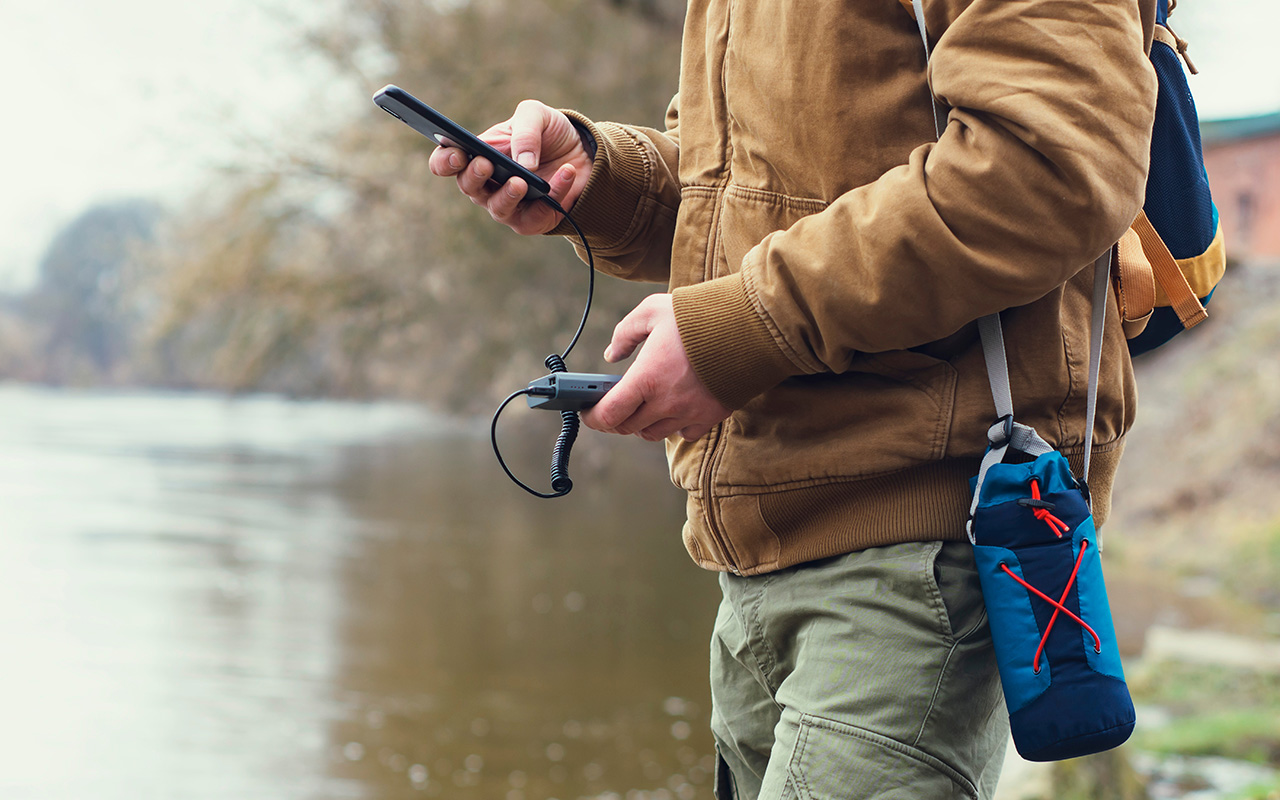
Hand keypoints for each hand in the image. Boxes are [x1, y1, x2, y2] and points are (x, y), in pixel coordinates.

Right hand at [427, 100, 592, 234]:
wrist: (581, 153)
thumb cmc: (547, 133)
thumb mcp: (536, 115)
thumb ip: (525, 129)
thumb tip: (522, 162)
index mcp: (477, 154)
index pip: (446, 163)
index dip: (444, 162)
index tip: (457, 154)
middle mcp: (486, 184)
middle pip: (468, 187)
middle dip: (475, 176)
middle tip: (486, 164)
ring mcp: (508, 204)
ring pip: (498, 208)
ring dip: (508, 195)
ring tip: (521, 181)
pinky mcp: (533, 220)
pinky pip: (537, 215)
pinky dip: (555, 193)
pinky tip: (566, 173)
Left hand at [581, 294, 732, 441]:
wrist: (749, 327)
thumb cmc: (698, 316)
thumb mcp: (652, 311)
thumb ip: (625, 333)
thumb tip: (611, 355)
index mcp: (646, 378)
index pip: (609, 413)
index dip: (593, 417)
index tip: (587, 412)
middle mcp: (666, 403)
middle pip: (628, 428)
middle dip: (614, 421)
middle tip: (610, 408)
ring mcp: (689, 413)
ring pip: (654, 434)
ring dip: (641, 425)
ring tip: (639, 409)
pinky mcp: (710, 416)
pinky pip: (684, 434)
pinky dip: (673, 427)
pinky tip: (672, 410)